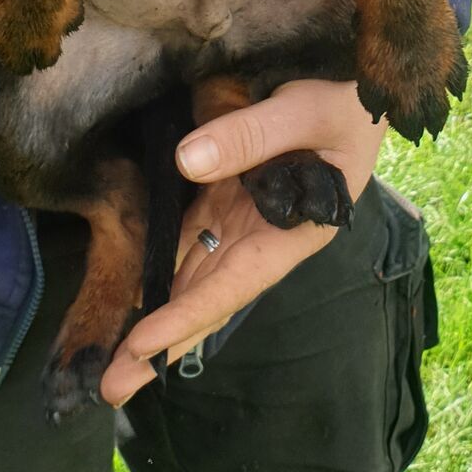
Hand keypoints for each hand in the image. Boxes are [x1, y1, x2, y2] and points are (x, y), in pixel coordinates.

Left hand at [99, 79, 386, 406]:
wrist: (358, 82)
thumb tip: (186, 161)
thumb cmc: (347, 99)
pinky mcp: (226, 192)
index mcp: (293, 233)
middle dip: (162, 345)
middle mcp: (264, 237)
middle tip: (112, 389)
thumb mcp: (307, 110)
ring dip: (155, 313)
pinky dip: (160, 264)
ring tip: (114, 361)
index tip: (143, 347)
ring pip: (192, 274)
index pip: (231, 285)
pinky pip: (188, 234)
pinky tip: (132, 292)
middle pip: (206, 298)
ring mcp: (243, 217)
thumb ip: (251, 134)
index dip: (187, 317)